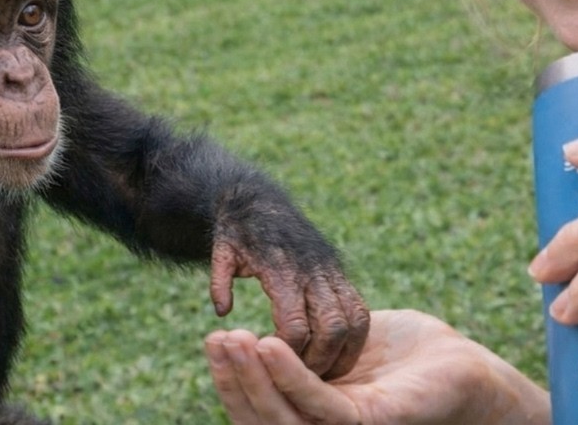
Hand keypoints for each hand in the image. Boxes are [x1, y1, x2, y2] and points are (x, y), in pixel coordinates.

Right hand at [205, 309, 549, 424]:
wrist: (458, 362)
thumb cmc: (403, 353)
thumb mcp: (340, 347)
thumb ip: (303, 352)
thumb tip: (260, 338)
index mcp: (315, 417)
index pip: (260, 408)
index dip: (232, 380)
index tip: (214, 340)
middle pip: (261, 419)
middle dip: (233, 379)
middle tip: (214, 340)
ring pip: (284, 417)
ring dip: (253, 378)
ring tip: (234, 341)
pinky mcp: (371, 424)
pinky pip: (321, 405)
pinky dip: (290, 376)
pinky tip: (269, 344)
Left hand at [210, 238, 369, 379]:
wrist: (258, 200)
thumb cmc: (236, 231)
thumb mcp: (220, 252)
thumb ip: (219, 282)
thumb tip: (222, 313)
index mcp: (281, 270)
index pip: (295, 325)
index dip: (290, 353)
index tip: (277, 367)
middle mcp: (311, 271)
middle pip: (332, 327)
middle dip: (321, 359)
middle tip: (305, 378)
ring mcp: (328, 270)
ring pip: (353, 318)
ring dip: (344, 350)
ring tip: (325, 370)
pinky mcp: (337, 270)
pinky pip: (359, 307)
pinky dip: (355, 334)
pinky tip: (338, 351)